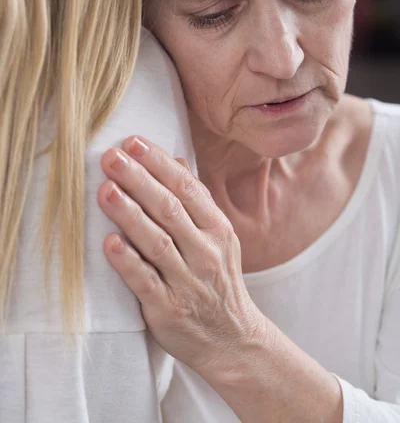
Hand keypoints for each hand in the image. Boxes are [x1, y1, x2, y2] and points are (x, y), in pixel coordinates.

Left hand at [98, 136, 266, 379]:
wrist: (233, 339)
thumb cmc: (218, 280)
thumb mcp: (218, 238)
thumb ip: (197, 200)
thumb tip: (177, 159)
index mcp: (218, 229)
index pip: (188, 188)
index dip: (159, 164)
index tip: (133, 143)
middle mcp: (205, 252)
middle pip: (170, 209)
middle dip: (139, 180)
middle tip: (112, 157)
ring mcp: (188, 282)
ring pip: (157, 242)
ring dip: (130, 215)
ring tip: (105, 190)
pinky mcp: (169, 310)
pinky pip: (146, 282)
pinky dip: (128, 262)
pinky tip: (109, 242)